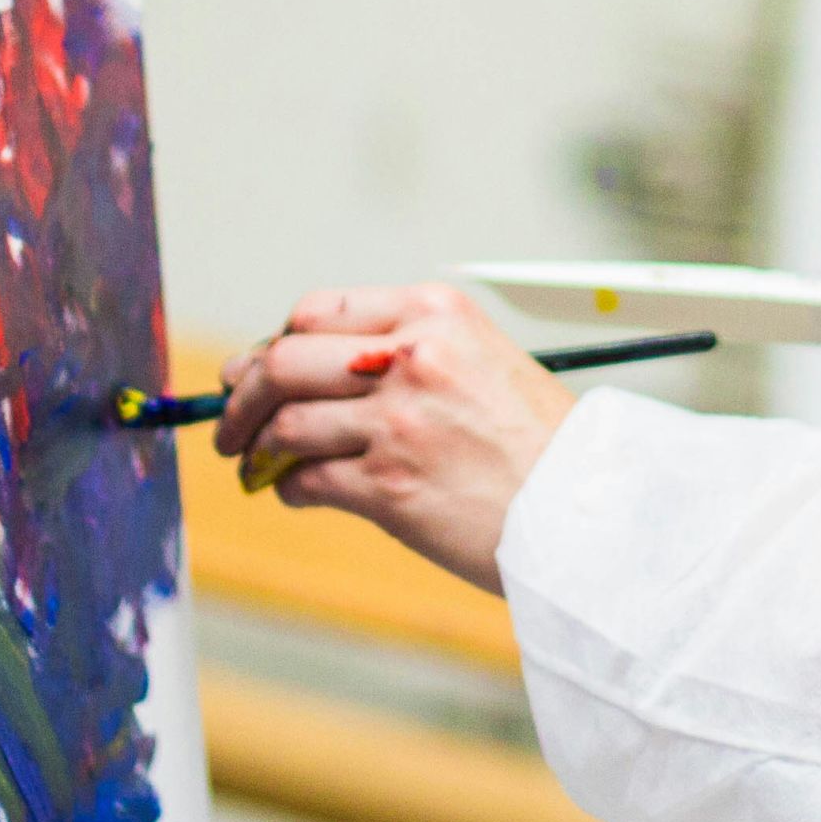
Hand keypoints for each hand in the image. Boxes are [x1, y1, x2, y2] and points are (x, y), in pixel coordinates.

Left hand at [214, 285, 575, 591]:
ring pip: (286, 425)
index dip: (273, 343)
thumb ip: (402, 353)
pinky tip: (296, 492)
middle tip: (230, 423)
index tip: (256, 368)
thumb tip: (293, 367)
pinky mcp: (391, 487)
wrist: (590, 510)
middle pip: (285, 361)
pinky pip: (307, 480)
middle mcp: (414, 358)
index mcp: (435, 314)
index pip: (317, 311)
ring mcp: (400, 423)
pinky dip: (287, 488)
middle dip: (243, 395)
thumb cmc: (536, 442)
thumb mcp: (479, 361)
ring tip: (254, 465)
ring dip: (255, 449)